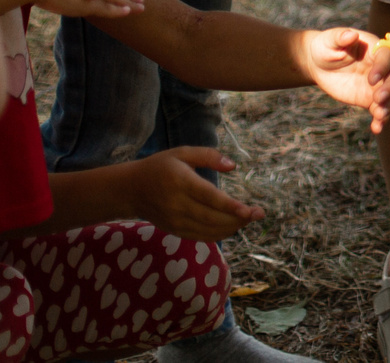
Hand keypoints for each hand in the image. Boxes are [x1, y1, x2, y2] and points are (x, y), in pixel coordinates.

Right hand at [125, 146, 263, 239]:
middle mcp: (177, 204)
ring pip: (207, 230)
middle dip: (238, 219)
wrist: (130, 190)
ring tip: (249, 219)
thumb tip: (233, 166)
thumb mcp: (182, 152)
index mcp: (181, 182)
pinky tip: (232, 228)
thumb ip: (208, 156)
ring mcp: (175, 220)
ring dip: (231, 227)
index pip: (210, 197)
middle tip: (259, 214)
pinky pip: (199, 236)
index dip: (231, 207)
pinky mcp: (174, 230)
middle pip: (212, 217)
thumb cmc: (160, 167)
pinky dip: (218, 234)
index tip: (250, 211)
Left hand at [298, 28, 389, 132]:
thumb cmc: (325, 47)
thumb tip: (351, 35)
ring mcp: (378, 84)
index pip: (387, 56)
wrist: (318, 64)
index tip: (371, 79)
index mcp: (375, 48)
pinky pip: (381, 109)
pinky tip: (376, 128)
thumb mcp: (329, 40)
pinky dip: (381, 120)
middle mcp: (381, 67)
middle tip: (377, 99)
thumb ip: (340, 37)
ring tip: (378, 115)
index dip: (383, 67)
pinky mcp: (370, 98)